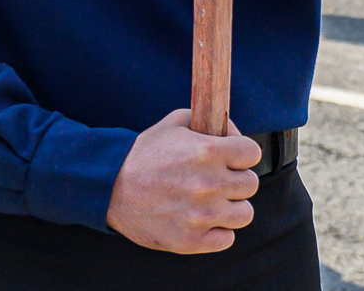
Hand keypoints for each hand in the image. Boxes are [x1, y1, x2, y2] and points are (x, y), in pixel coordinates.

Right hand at [105, 109, 261, 253]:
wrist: (110, 187)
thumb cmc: (145, 153)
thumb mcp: (176, 123)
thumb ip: (209, 123)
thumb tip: (234, 135)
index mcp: (208, 152)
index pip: (253, 153)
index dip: (242, 154)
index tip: (231, 158)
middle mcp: (209, 184)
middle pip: (250, 184)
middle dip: (236, 180)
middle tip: (218, 180)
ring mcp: (201, 215)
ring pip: (244, 214)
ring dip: (231, 207)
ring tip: (213, 202)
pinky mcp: (191, 240)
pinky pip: (227, 239)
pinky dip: (218, 231)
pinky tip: (203, 220)